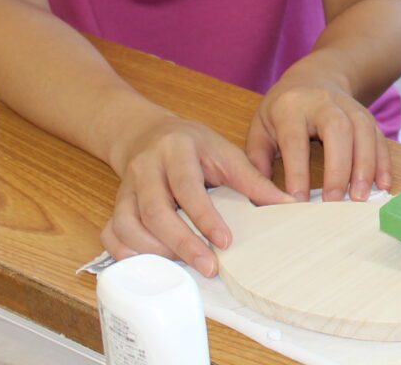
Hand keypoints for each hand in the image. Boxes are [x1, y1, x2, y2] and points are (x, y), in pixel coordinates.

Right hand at [102, 114, 291, 276]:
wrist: (147, 133)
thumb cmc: (192, 146)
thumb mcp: (224, 152)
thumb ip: (252, 180)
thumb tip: (288, 205)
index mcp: (176, 150)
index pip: (187, 186)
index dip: (204, 216)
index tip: (225, 241)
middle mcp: (146, 168)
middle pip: (154, 210)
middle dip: (181, 242)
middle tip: (208, 266)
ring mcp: (126, 187)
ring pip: (129, 223)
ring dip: (155, 251)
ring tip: (183, 267)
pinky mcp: (115, 204)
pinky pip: (111, 232)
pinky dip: (126, 252)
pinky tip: (150, 264)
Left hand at [248, 78, 391, 201]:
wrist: (313, 78)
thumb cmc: (282, 111)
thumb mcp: (260, 128)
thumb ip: (258, 161)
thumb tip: (261, 198)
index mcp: (290, 107)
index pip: (295, 140)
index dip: (297, 172)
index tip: (299, 201)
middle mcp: (323, 102)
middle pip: (336, 129)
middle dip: (338, 167)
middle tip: (335, 201)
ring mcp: (349, 106)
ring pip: (363, 131)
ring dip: (365, 165)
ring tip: (360, 197)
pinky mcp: (367, 115)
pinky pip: (379, 136)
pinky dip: (383, 161)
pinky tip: (382, 184)